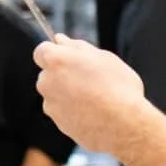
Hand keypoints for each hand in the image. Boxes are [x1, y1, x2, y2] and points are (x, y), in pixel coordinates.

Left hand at [34, 36, 147, 157]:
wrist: (123, 125)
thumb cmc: (118, 88)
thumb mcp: (104, 57)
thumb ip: (77, 47)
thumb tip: (61, 40)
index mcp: (57, 60)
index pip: (41, 50)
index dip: (55, 52)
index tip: (68, 56)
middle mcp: (47, 82)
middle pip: (48, 73)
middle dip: (63, 74)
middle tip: (89, 78)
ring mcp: (50, 104)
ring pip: (55, 94)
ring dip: (67, 93)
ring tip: (95, 98)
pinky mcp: (57, 122)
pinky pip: (62, 111)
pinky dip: (72, 110)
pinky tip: (92, 112)